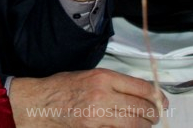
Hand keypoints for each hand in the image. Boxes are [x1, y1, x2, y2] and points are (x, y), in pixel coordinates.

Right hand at [9, 69, 166, 126]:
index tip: (161, 101)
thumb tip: (138, 91)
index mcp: (102, 77)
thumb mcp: (87, 75)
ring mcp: (99, 115)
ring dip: (143, 124)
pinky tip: (124, 126)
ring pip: (137, 124)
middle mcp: (103, 95)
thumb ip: (113, 83)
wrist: (37, 103)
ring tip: (141, 123)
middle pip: (144, 108)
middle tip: (152, 115)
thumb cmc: (59, 88)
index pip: (143, 88)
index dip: (157, 97)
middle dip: (153, 114)